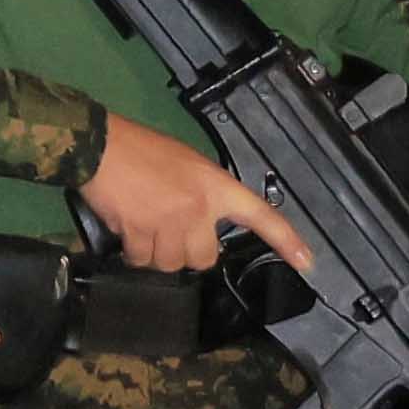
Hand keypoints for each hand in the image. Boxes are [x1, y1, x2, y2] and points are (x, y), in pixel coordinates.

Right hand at [75, 111, 308, 282]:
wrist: (101, 146)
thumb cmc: (142, 149)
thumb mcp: (187, 164)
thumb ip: (202, 195)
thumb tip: (197, 225)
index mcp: (217, 187)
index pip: (260, 215)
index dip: (286, 241)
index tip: (307, 262)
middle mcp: (200, 208)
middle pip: (204, 258)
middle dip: (184, 252)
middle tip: (168, 233)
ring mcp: (170, 222)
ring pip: (169, 263)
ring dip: (154, 253)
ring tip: (141, 227)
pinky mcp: (140, 232)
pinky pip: (140, 259)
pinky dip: (131, 251)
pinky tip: (125, 229)